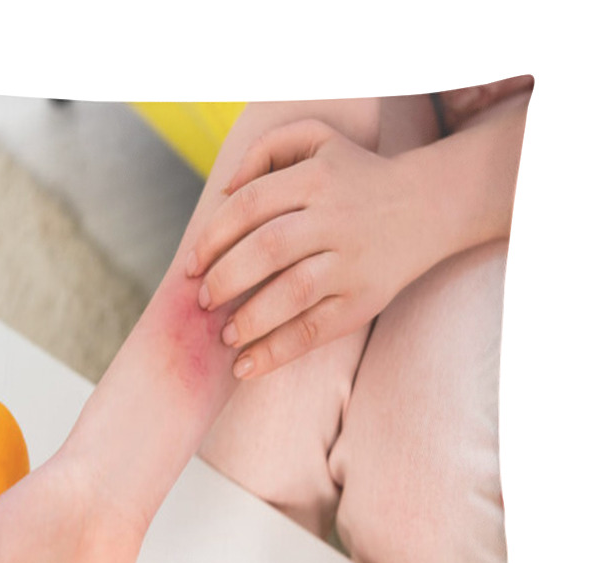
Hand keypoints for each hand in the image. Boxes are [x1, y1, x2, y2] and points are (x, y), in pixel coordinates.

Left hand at [186, 118, 423, 378]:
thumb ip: (266, 150)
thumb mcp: (317, 139)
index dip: (211, 239)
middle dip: (225, 279)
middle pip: (267, 249)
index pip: (248, 207)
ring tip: (225, 336)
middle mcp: (335, 218)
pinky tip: (247, 366)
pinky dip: (277, 352)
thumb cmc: (355, 178)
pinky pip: (316, 330)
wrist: (428, 206)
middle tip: (205, 301)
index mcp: (315, 178)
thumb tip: (224, 189)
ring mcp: (352, 262)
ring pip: (292, 293)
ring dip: (249, 320)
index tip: (191, 267)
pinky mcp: (365, 300)